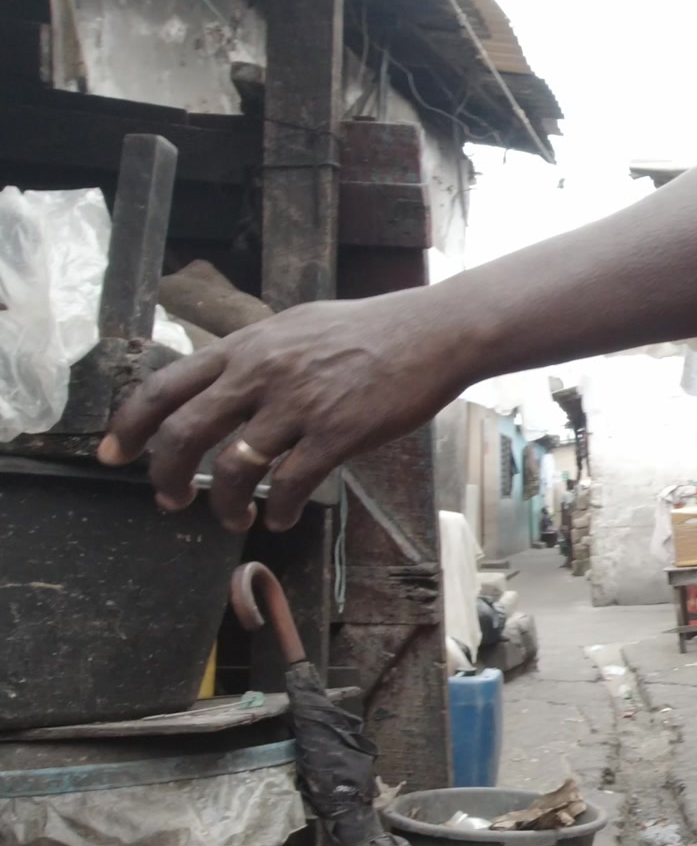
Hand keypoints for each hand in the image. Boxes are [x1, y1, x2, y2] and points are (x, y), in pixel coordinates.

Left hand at [97, 292, 462, 532]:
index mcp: (246, 348)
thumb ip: (256, 354)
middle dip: (164, 477)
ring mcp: (299, 405)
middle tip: (169, 500)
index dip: (129, 426)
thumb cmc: (371, 330)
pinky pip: (292, 484)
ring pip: (234, 469)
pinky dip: (281, 510)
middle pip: (183, 434)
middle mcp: (262, 374)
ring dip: (224, 505)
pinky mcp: (338, 433)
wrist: (433, 333)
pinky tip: (282, 518)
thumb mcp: (296, 327)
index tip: (115, 455)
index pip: (163, 387)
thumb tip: (225, 379)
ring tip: (234, 518)